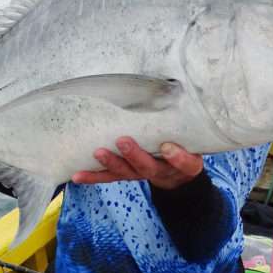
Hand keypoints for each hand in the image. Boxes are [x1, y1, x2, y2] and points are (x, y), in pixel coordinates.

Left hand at [71, 137, 203, 189]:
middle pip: (147, 167)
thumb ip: (188, 126)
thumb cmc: (185, 147)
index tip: (167, 147)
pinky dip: (93, 177)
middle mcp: (160, 171)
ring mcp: (140, 174)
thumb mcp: (194, 140)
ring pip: (125, 172)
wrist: (176, 174)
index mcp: (184, 164)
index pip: (183, 163)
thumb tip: (178, 95)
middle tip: (123, 141)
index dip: (176, 157)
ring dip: (111, 163)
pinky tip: (77, 176)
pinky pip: (109, 177)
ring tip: (98, 153)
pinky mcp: (126, 175)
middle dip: (134, 155)